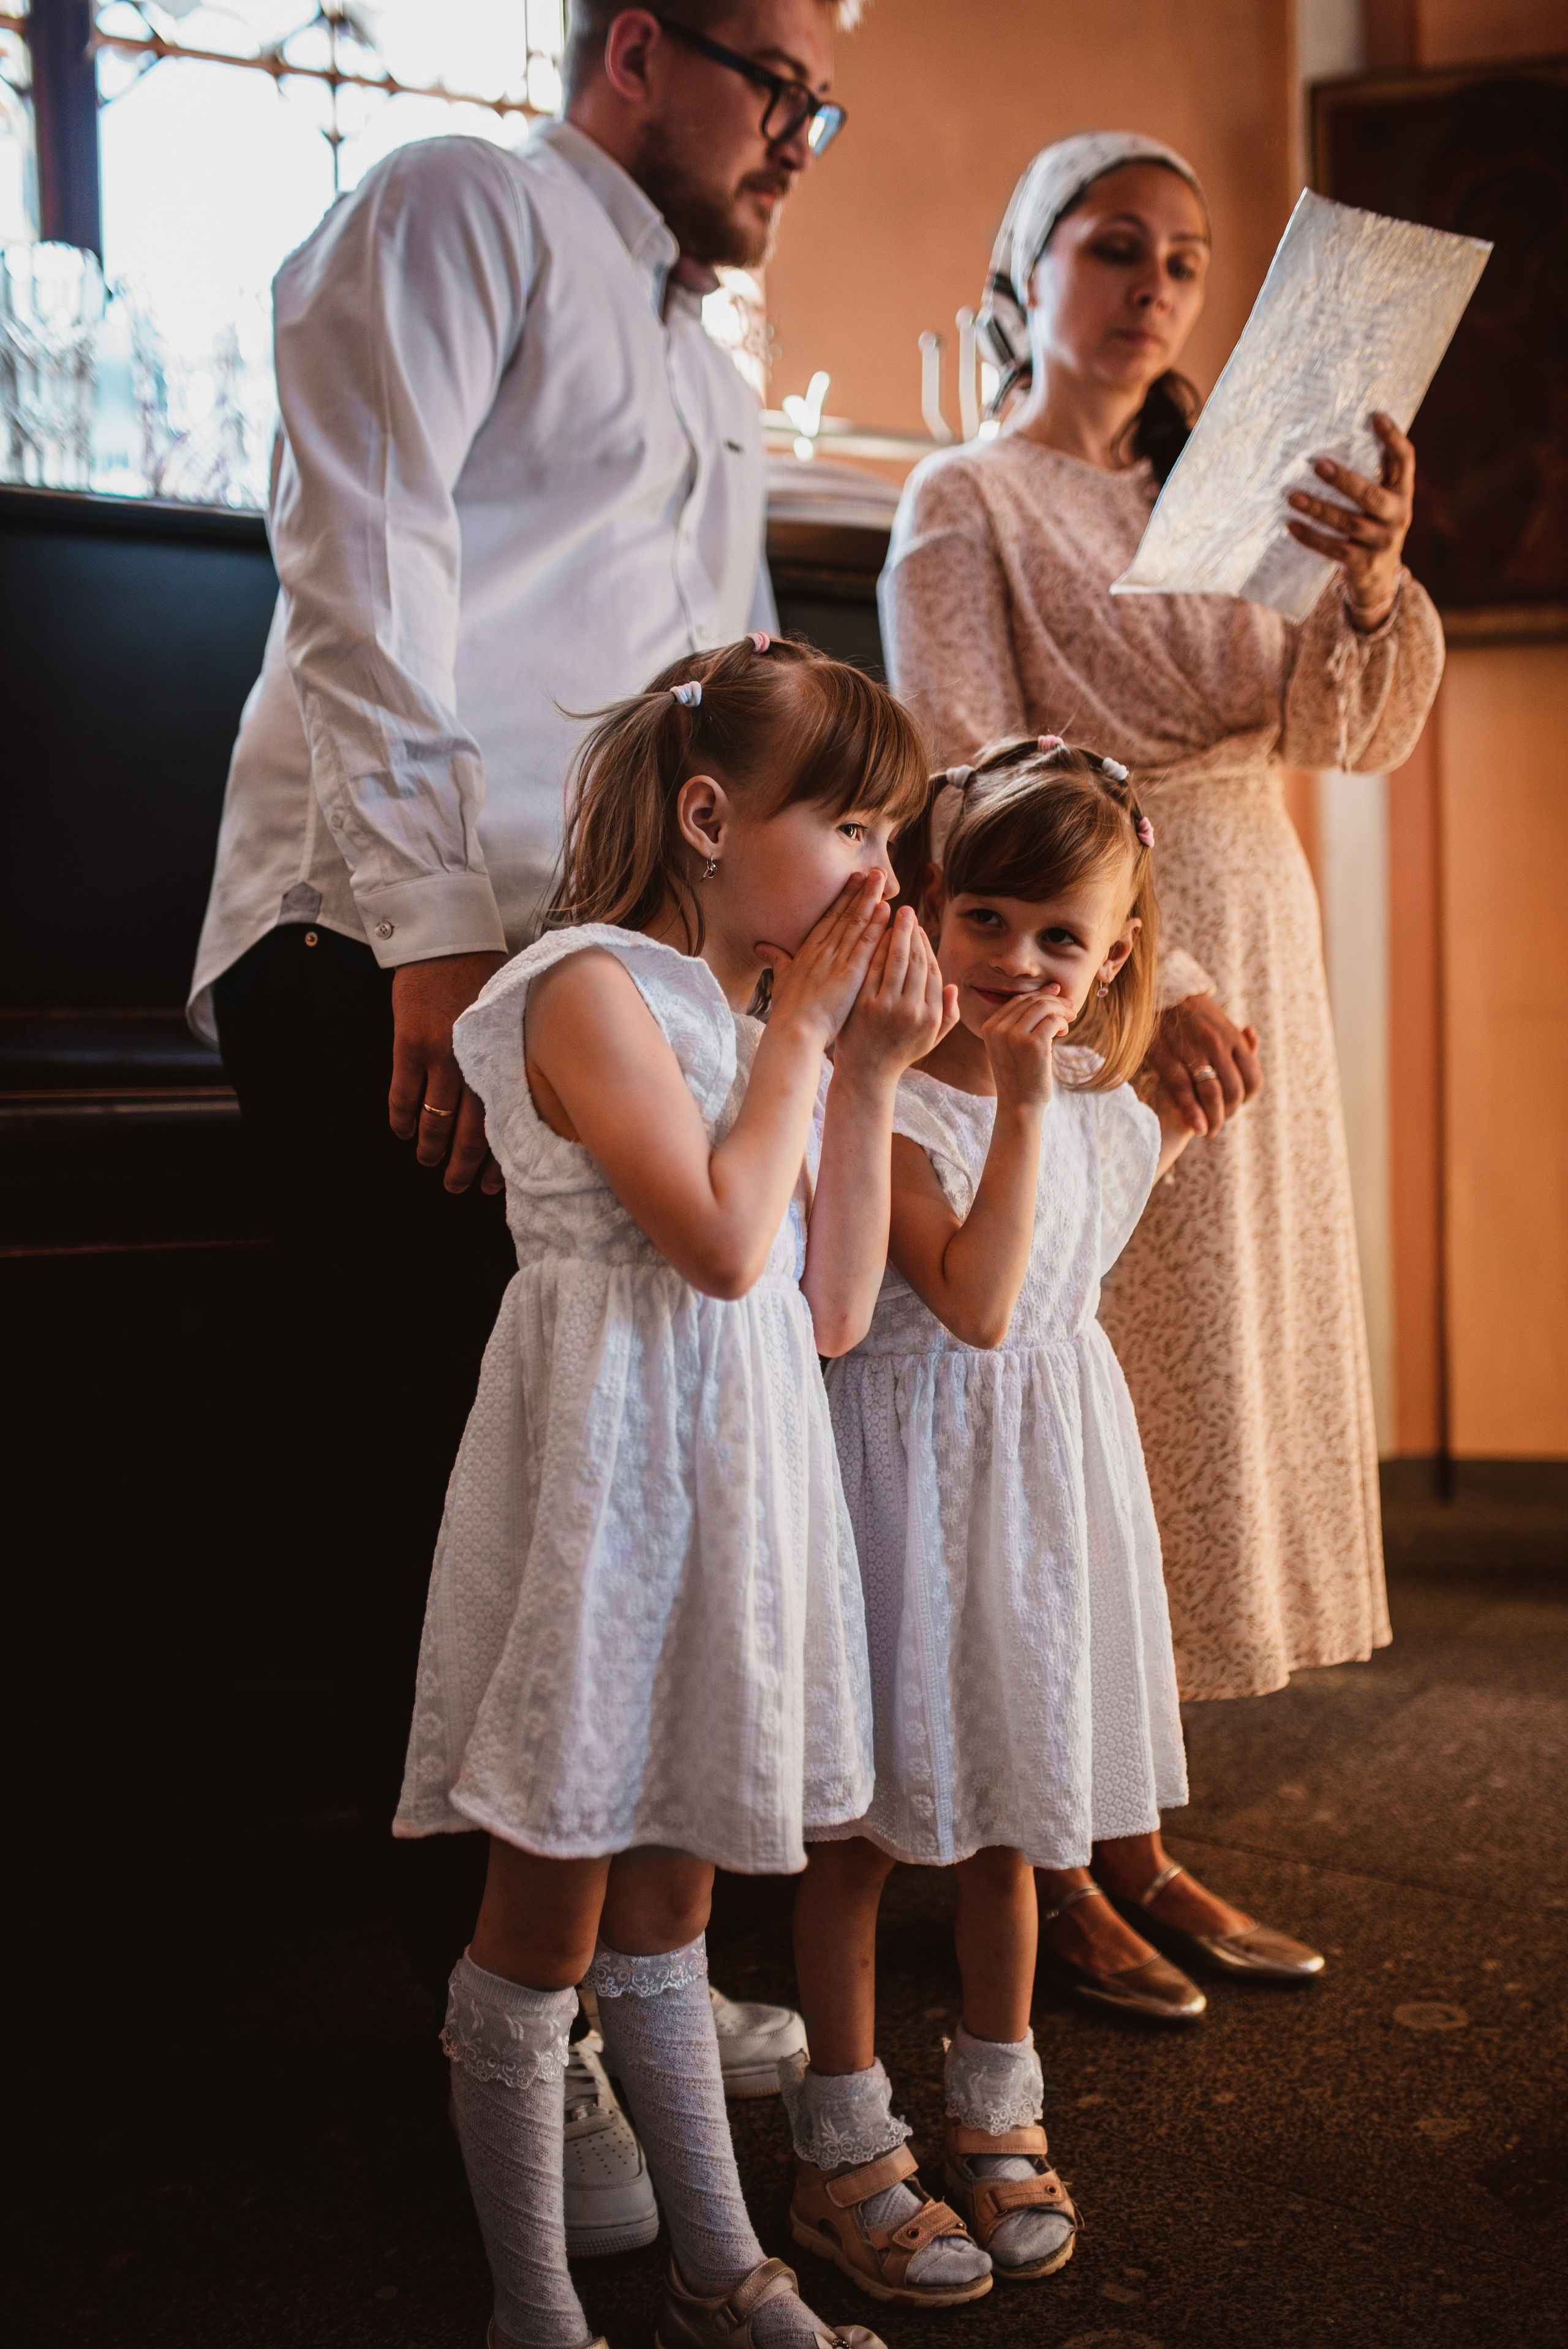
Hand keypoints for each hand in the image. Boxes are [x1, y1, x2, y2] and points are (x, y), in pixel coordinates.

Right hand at [389, 949, 508, 1192]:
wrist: (450, 936)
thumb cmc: (486, 972)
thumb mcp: (513, 1016)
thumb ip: (514, 1056)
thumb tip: (519, 1098)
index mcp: (505, 1058)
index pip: (505, 1123)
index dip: (497, 1159)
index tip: (493, 1184)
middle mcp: (477, 1063)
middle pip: (472, 1132)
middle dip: (463, 1167)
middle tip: (456, 1187)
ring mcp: (441, 1054)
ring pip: (435, 1120)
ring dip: (430, 1148)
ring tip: (426, 1163)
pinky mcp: (410, 1043)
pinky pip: (403, 1094)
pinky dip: (401, 1118)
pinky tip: (401, 1132)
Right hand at [757, 872, 890, 1048]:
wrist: (793, 1031)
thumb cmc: (788, 1012)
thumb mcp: (781, 980)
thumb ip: (776, 960)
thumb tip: (761, 947)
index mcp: (807, 952)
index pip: (828, 919)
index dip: (842, 898)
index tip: (853, 880)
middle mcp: (822, 951)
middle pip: (843, 915)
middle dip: (859, 891)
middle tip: (873, 871)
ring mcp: (836, 960)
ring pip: (856, 923)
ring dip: (869, 900)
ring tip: (882, 880)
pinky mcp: (850, 973)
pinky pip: (865, 944)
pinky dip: (876, 926)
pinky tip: (886, 910)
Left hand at [834, 909, 957, 1086]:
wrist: (866, 1074)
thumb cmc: (900, 1054)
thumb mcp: (931, 1040)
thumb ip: (948, 1015)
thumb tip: (952, 986)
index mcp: (931, 1016)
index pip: (933, 971)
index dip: (927, 947)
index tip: (920, 930)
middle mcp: (913, 1010)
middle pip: (917, 961)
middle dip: (913, 933)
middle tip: (907, 912)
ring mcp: (888, 1008)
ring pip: (897, 961)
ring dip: (896, 934)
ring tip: (893, 916)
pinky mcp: (865, 1006)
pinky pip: (874, 969)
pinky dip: (876, 949)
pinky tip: (875, 934)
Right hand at [981, 983, 1073, 1109]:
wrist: (1019, 1104)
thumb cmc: (1020, 1075)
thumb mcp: (1011, 1045)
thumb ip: (1022, 1022)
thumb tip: (1052, 992)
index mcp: (990, 1027)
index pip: (1018, 1000)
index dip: (1041, 994)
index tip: (1058, 995)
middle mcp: (999, 1029)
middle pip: (1032, 1001)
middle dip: (1055, 1001)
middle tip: (1071, 1008)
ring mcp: (1015, 1036)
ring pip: (1044, 1007)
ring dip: (1061, 1011)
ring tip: (1069, 1020)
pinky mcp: (1033, 1045)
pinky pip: (1053, 1021)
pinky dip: (1063, 1023)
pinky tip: (1064, 1033)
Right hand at [1150, 994, 1260, 1136]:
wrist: (1158, 992)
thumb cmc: (1191, 1010)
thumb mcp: (1221, 1020)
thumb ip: (1239, 1039)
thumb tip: (1253, 1042)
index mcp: (1233, 1037)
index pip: (1252, 1079)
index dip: (1246, 1100)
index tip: (1234, 1106)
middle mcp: (1217, 1044)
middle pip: (1233, 1091)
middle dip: (1228, 1113)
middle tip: (1218, 1122)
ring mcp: (1193, 1051)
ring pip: (1212, 1094)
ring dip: (1213, 1119)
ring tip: (1208, 1130)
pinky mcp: (1167, 1057)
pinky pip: (1184, 1091)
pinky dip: (1193, 1113)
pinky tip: (1196, 1126)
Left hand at [1286, 412, 1414, 628]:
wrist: (1378, 576)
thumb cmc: (1372, 522)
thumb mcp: (1381, 498)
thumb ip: (1372, 472)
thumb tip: (1336, 434)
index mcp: (1402, 491)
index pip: (1404, 460)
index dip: (1393, 438)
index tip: (1375, 416)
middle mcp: (1398, 515)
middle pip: (1370, 496)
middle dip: (1344, 480)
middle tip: (1317, 464)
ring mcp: (1382, 541)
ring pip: (1348, 523)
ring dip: (1318, 509)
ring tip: (1292, 497)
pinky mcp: (1363, 564)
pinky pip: (1334, 549)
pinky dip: (1312, 537)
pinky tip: (1292, 526)